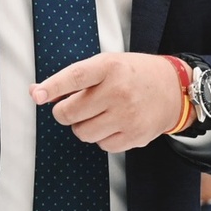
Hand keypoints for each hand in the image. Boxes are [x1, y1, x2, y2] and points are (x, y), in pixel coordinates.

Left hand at [30, 52, 184, 152]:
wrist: (174, 89)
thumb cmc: (133, 75)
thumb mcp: (107, 64)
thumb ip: (74, 78)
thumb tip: (37, 93)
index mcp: (110, 67)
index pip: (74, 77)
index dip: (52, 87)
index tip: (37, 95)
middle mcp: (118, 91)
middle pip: (70, 113)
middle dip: (65, 112)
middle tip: (74, 107)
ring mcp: (127, 115)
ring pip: (82, 133)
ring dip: (83, 126)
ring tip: (98, 114)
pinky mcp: (135, 136)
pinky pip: (102, 145)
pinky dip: (102, 138)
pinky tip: (114, 124)